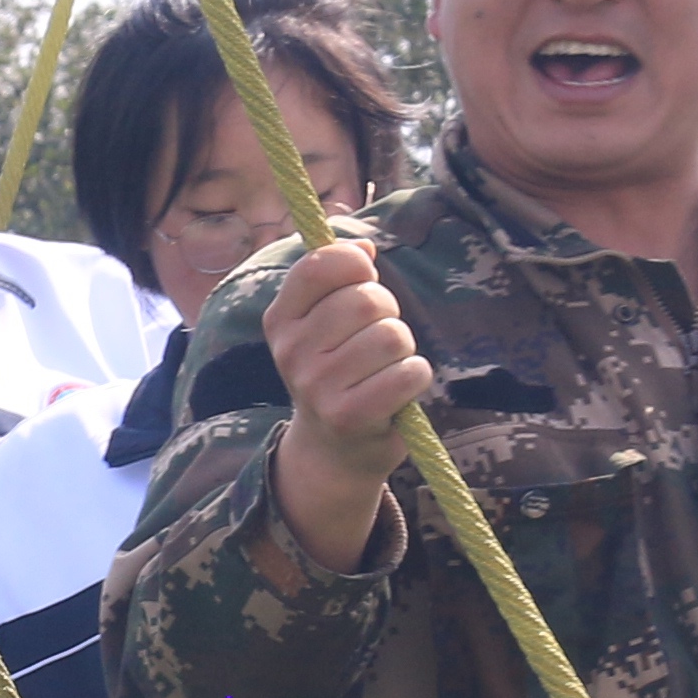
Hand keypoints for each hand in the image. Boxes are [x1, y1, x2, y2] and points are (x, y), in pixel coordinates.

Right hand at [260, 238, 432, 570]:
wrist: (334, 448)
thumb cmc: (339, 370)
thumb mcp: (325, 322)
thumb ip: (340, 277)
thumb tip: (364, 249)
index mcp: (281, 319)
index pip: (322, 265)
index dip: (357, 264)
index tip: (364, 280)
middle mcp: (291, 351)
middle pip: (367, 299)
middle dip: (389, 313)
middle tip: (379, 339)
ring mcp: (316, 385)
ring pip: (392, 336)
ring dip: (404, 349)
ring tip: (386, 367)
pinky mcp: (349, 415)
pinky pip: (409, 373)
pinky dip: (416, 377)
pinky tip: (399, 389)